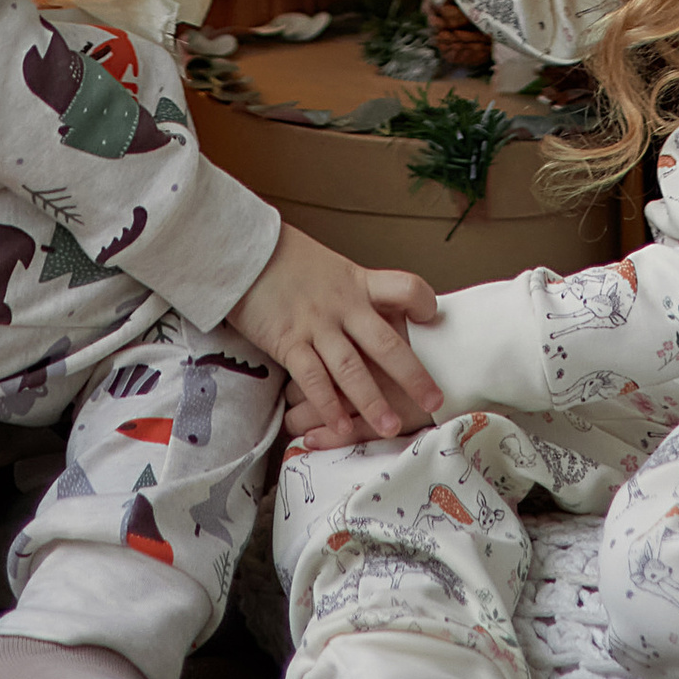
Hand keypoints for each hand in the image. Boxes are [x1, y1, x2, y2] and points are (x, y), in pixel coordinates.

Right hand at [230, 221, 440, 445]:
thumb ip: (354, 290)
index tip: (433, 318)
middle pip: (385, 343)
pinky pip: (313, 378)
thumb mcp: (330, 266)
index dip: (423, 302)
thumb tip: (379, 310)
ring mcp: (316, 325)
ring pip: (351, 369)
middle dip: (412, 376)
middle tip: (434, 401)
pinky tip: (341, 427)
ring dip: (372, 402)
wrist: (244, 251)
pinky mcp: (288, 341)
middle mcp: (343, 305)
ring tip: (391, 428)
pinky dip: (328, 405)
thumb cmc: (286, 259)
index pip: (405, 287)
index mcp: (357, 282)